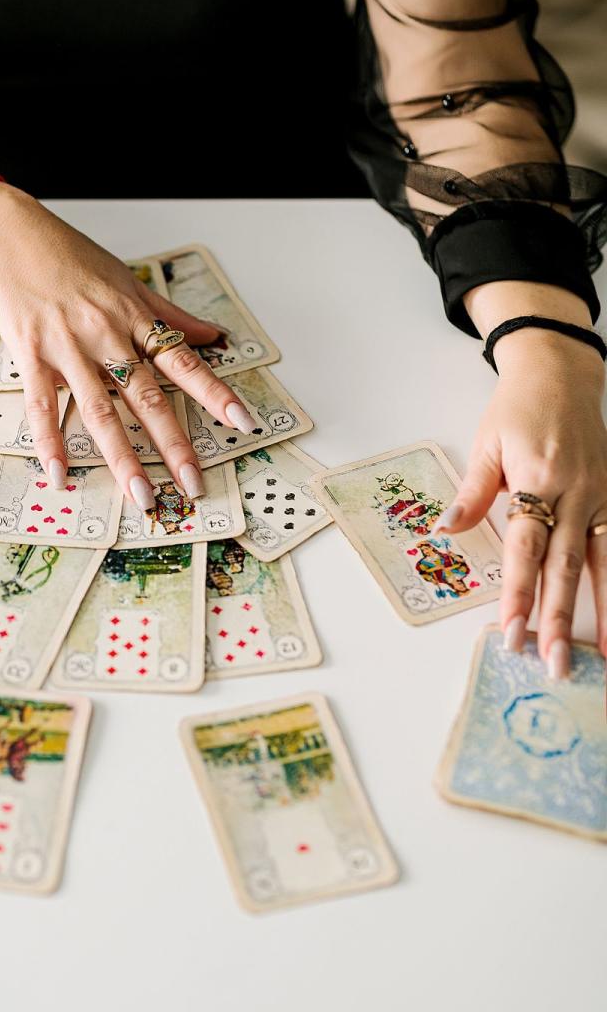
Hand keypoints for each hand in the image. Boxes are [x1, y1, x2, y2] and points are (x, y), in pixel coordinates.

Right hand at [0, 173, 256, 507]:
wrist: (9, 234)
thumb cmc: (68, 256)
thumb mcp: (126, 280)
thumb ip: (169, 315)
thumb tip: (214, 335)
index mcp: (134, 317)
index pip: (184, 361)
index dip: (215, 393)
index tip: (242, 422)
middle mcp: (106, 335)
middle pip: (148, 397)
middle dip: (173, 444)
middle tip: (192, 483)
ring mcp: (68, 347)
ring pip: (100, 410)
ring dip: (121, 457)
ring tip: (140, 495)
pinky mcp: (31, 355)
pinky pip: (43, 406)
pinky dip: (50, 442)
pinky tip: (60, 475)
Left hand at [434, 326, 606, 677]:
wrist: (563, 373)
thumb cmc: (518, 409)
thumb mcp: (487, 444)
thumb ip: (473, 493)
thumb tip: (445, 530)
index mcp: (538, 481)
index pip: (525, 550)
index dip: (518, 593)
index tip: (510, 631)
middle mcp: (577, 494)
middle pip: (567, 566)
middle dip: (558, 617)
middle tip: (551, 662)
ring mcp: (604, 497)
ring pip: (606, 564)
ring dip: (604, 613)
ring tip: (603, 657)